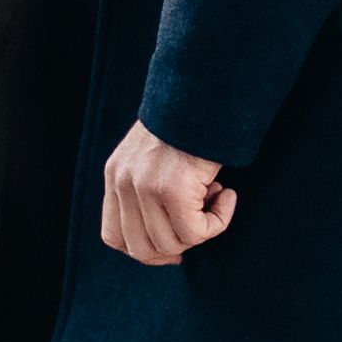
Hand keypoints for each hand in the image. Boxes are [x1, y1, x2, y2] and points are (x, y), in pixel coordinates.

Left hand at [97, 125, 235, 266]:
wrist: (207, 92)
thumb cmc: (192, 123)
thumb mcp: (154, 156)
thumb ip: (148, 189)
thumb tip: (169, 237)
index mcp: (115, 176)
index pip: (113, 237)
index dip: (146, 248)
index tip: (175, 240)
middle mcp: (123, 183)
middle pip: (141, 249)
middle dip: (176, 246)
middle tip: (201, 224)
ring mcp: (144, 187)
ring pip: (172, 243)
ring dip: (202, 229)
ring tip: (215, 195)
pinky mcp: (172, 190)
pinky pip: (197, 232)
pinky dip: (220, 220)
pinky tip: (227, 194)